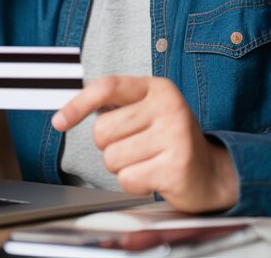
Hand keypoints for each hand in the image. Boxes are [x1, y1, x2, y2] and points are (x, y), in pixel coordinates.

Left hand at [52, 76, 238, 212]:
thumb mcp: (148, 112)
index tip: (59, 121)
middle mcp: (169, 108)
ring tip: (147, 161)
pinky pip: (127, 179)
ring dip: (122, 167)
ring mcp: (175, 137)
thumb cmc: (170, 141)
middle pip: (102, 130)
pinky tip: (154, 176)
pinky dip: (135, 183)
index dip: (78, 104)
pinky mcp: (176, 168)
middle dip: (108, 146)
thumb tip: (65, 114)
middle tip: (134, 147)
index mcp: (158, 89)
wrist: (211, 173)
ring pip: (112, 158)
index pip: (108, 87)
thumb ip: (115, 107)